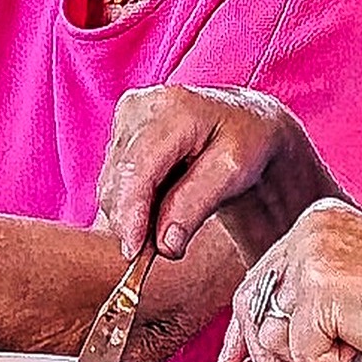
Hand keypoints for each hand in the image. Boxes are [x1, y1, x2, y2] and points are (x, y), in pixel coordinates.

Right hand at [93, 86, 335, 263]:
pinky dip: (133, 201)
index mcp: (172, 110)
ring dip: (134, 213)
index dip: (130, 214)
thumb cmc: (250, 141)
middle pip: (117, 180)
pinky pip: (114, 179)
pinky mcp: (120, 130)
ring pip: (112, 184)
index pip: (136, 170)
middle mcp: (141, 107)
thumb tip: (163, 244)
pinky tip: (162, 202)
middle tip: (160, 250)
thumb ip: (195, 206)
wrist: (249, 120)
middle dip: (133, 221)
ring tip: (171, 220)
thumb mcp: (234, 173)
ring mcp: (126, 117)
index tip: (134, 254)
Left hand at [227, 198, 361, 361]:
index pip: (260, 275)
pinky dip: (329, 361)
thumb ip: (305, 298)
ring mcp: (310, 258)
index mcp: (318, 221)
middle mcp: (308, 230)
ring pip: (269, 332)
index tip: (232, 360)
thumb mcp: (351, 287)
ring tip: (352, 345)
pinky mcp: (318, 291)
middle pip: (252, 303)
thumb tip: (254, 341)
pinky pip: (298, 349)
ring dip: (305, 358)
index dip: (244, 326)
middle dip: (263, 351)